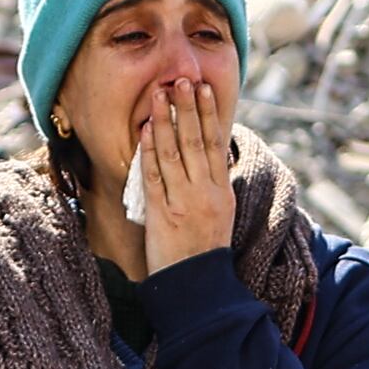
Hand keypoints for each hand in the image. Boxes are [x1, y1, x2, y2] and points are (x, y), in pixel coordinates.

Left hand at [136, 76, 237, 277]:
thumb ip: (212, 183)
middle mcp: (205, 193)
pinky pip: (155, 177)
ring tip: (160, 94)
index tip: (204, 88)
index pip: (216, 144)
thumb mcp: (219, 213)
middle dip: (188, 108)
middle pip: (197, 141)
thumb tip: (207, 154)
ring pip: (175, 153)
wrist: (197, 289)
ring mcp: (183, 202)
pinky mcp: (162, 214)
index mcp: (222, 191)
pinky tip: (147, 130)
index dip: (209, 114)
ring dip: (166, 121)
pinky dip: (151, 151)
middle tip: (182, 79)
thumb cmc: (204, 251)